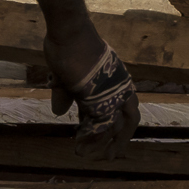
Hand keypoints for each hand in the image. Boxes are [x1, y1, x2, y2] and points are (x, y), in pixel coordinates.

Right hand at [44, 16, 138, 157]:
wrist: (69, 32)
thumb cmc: (69, 47)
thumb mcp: (66, 75)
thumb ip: (65, 93)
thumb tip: (59, 111)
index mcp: (115, 80)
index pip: (121, 108)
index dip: (115, 125)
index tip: (105, 139)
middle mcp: (119, 86)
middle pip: (129, 119)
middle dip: (120, 139)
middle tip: (110, 156)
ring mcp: (111, 91)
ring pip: (116, 126)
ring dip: (106, 144)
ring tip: (94, 157)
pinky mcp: (99, 96)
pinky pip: (101, 125)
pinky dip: (94, 139)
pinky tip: (82, 147)